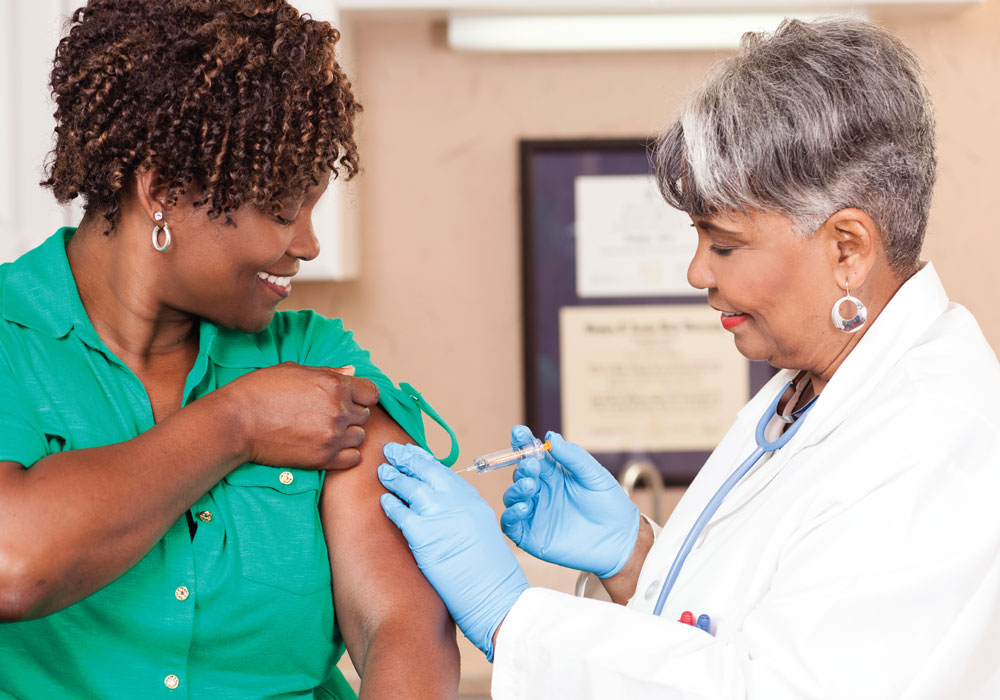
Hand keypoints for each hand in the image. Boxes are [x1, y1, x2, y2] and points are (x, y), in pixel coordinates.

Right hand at [222, 362, 378, 469]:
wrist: (236, 422)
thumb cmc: (260, 390)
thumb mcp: (295, 370)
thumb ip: (329, 372)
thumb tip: (352, 372)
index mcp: (334, 385)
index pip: (372, 393)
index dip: (362, 395)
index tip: (351, 399)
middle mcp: (338, 410)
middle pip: (365, 415)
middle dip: (351, 414)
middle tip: (328, 414)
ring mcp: (332, 436)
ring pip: (359, 437)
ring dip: (347, 434)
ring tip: (325, 431)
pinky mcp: (323, 459)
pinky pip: (352, 458)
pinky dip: (345, 454)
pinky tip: (328, 446)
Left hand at [378, 443, 528, 660]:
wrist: (495, 596)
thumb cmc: (490, 573)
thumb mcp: (481, 532)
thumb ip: (462, 515)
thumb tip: (441, 510)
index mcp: (473, 500)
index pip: (444, 472)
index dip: (425, 460)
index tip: (412, 452)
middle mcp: (457, 501)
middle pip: (427, 471)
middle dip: (407, 458)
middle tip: (391, 450)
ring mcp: (440, 515)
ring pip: (410, 487)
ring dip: (394, 477)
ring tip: (383, 470)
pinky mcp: (423, 534)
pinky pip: (400, 513)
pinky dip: (391, 505)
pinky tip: (384, 500)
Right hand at [500, 426, 638, 577]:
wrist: (620, 540)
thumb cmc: (610, 505)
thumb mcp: (593, 475)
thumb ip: (572, 456)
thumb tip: (551, 436)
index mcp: (553, 474)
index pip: (532, 455)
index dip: (523, 442)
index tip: (519, 432)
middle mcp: (541, 492)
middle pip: (520, 474)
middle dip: (522, 467)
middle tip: (532, 465)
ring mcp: (535, 513)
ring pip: (512, 496)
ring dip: (516, 488)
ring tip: (530, 485)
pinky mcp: (531, 535)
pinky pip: (510, 523)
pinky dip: (511, 514)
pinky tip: (525, 506)